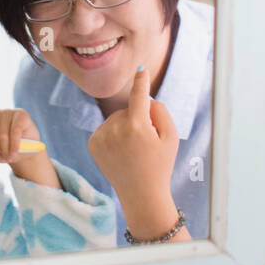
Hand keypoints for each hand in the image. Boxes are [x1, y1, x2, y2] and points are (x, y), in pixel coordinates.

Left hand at [87, 67, 179, 219]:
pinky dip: (113, 135)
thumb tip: (144, 98)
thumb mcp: (171, 137)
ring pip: (116, 119)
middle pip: (129, 110)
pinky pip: (106, 128)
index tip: (141, 69)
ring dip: (125, 127)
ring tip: (132, 151)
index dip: (141, 81)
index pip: (139, 95)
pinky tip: (120, 152)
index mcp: (137, 125)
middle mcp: (115, 129)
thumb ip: (160, 111)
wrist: (141, 195)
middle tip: (146, 144)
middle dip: (138, 119)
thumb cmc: (160, 164)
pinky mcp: (93, 144)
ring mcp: (101, 137)